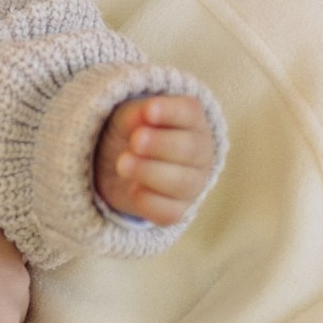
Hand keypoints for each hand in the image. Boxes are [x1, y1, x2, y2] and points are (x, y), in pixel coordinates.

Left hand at [94, 95, 214, 225]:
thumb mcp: (130, 115)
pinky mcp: (177, 211)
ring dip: (150, 172)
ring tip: (123, 163)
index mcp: (192, 122)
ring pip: (181, 183)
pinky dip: (149, 201)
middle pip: (190, 149)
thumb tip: (143, 115)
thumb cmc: (134, 130)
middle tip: (135, 141)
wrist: (122, 164)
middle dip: (160, 144)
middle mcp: (200, 154)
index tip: (148, 110)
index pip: (190, 113)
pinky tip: (132, 189)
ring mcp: (192, 185)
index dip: (171, 112)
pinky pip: (168, 212)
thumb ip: (136, 114)